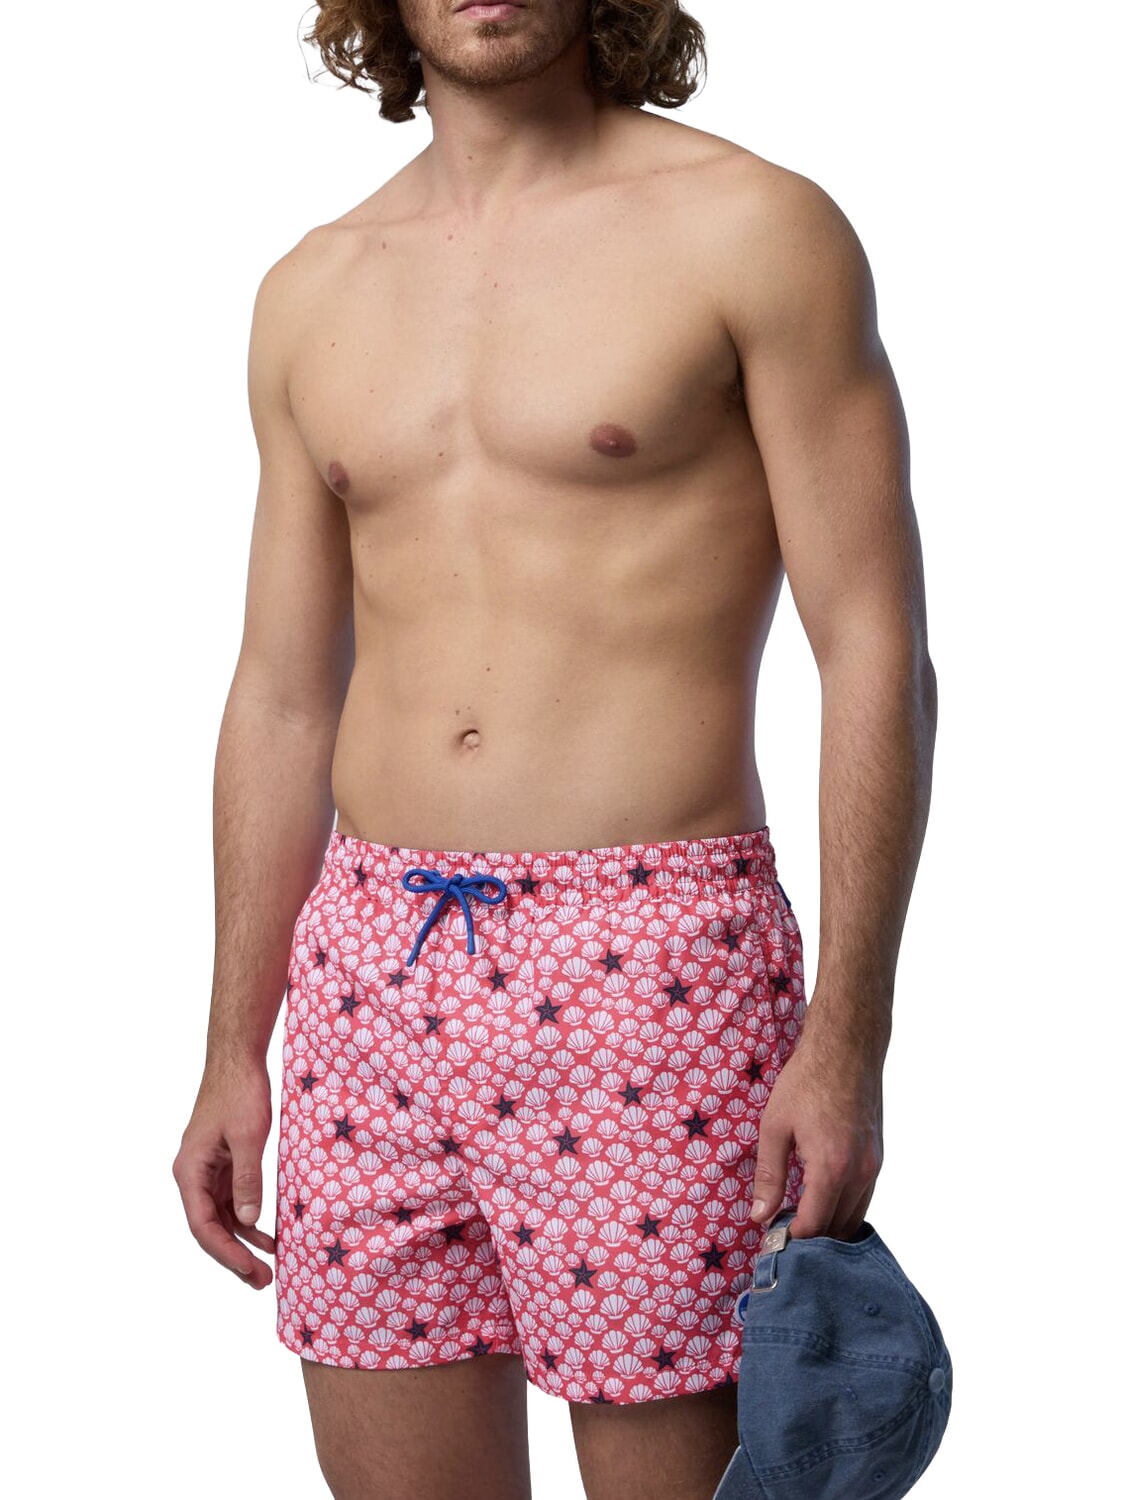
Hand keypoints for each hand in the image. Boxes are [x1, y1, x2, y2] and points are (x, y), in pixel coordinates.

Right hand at [173, 1059, 275, 1287]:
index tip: (250, 1271)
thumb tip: (248, 1219)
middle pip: (210, 1228)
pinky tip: (268, 1236)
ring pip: (221, 1218)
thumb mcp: (247, 1136)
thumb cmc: (239, 1092)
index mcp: (190, 1172)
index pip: (203, 1226)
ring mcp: (208, 1171)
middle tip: (263, 1282)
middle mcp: (193, 1176)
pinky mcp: (223, 1164)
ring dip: (243, 1243)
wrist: (238, 1059)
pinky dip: (249, 1220)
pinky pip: (232, 1201)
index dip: (226, 1253)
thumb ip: (247, 1178)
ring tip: (268, 1269)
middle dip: (235, 1257)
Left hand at [749, 1020, 883, 1241]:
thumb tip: (760, 1216)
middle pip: (837, 1230)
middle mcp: (860, 1174)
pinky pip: (864, 1199)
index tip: (770, 1239)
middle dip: (811, 1239)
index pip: (813, 1226)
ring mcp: (874, 1167)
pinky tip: (821, 1202)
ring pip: (855, 1218)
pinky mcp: (878, 1158)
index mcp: (832, 1169)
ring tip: (799, 1220)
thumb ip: (769, 1175)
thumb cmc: (807, 1081)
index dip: (790, 1239)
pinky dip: (844, 1210)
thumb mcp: (775, 1126)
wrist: (847, 1048)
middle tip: (782, 1233)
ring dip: (829, 1227)